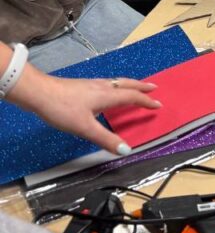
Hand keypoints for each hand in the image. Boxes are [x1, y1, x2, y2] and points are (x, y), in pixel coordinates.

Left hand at [6, 64, 159, 155]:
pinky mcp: (82, 86)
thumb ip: (105, 138)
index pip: (132, 96)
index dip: (145, 101)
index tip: (158, 104)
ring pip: (116, 82)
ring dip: (129, 85)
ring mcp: (91, 85)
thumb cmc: (63, 108)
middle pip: (126, 84)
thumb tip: (126, 149)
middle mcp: (102, 87)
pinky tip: (107, 92)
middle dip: (141, 87)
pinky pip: (107, 84)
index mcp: (107, 95)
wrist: (39, 93)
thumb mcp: (85, 128)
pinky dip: (116, 86)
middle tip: (153, 87)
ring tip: (135, 87)